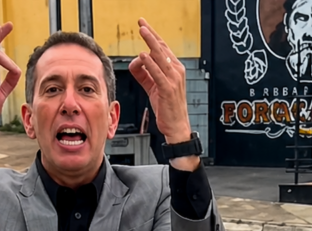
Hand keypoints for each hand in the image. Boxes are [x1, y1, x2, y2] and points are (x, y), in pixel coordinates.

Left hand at [129, 19, 193, 151]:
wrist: (176, 126)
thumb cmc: (167, 108)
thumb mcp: (154, 88)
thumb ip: (145, 75)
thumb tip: (135, 63)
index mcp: (174, 69)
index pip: (163, 48)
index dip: (153, 35)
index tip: (144, 25)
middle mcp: (176, 71)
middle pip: (162, 48)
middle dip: (151, 34)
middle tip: (141, 23)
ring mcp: (174, 80)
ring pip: (161, 57)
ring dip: (151, 42)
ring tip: (142, 32)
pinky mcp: (168, 89)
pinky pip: (158, 73)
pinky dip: (150, 63)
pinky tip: (143, 56)